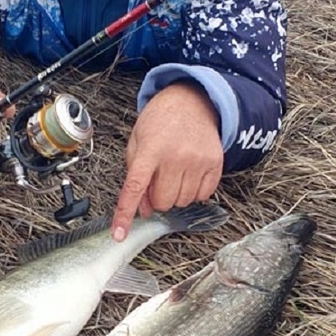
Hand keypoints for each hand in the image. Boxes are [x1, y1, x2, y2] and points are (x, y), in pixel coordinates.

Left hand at [112, 81, 223, 239]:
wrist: (193, 101)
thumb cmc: (161, 121)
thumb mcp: (138, 141)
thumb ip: (135, 175)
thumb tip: (143, 209)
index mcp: (150, 150)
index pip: (134, 188)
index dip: (125, 214)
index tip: (119, 234)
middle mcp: (175, 157)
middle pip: (162, 202)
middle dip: (156, 198)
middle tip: (157, 180)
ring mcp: (198, 161)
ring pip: (182, 202)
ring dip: (175, 195)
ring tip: (174, 173)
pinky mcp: (215, 164)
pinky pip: (202, 197)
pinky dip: (193, 192)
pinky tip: (189, 174)